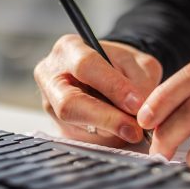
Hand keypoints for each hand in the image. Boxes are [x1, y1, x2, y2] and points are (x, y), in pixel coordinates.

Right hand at [34, 35, 161, 145]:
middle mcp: (51, 76)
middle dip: (105, 119)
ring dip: (109, 132)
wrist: (106, 75)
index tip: (137, 104)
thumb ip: (140, 81)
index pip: (85, 66)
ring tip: (132, 129)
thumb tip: (140, 111)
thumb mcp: (136, 62)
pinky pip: (80, 139)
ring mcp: (49, 104)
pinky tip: (119, 133)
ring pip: (75, 126)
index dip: (112, 87)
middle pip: (69, 104)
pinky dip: (105, 139)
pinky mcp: (57, 127)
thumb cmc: (119, 64)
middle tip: (135, 129)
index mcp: (68, 49)